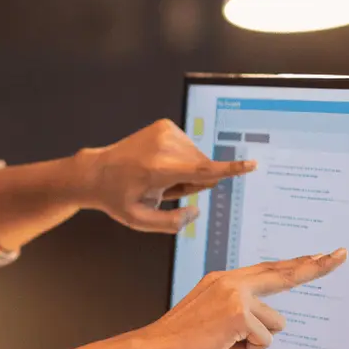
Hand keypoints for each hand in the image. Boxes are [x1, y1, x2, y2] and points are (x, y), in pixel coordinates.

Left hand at [71, 120, 254, 233]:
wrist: (96, 172)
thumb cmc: (118, 198)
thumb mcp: (140, 220)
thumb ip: (172, 223)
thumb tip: (195, 210)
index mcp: (157, 169)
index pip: (201, 171)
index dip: (229, 171)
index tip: (251, 165)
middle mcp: (162, 146)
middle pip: (202, 168)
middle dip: (191, 183)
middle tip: (161, 189)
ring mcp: (164, 131)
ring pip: (197, 158)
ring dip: (185, 171)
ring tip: (157, 177)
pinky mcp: (165, 125)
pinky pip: (189, 148)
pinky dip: (179, 159)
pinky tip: (158, 164)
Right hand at [136, 251, 347, 348]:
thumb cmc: (178, 341)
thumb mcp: (208, 318)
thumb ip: (235, 312)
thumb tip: (263, 327)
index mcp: (223, 280)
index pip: (269, 270)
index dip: (297, 264)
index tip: (322, 255)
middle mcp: (231, 282)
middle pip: (284, 274)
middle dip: (316, 267)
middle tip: (342, 254)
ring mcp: (235, 296)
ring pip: (275, 326)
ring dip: (253, 344)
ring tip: (221, 345)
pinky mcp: (239, 314)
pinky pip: (263, 342)